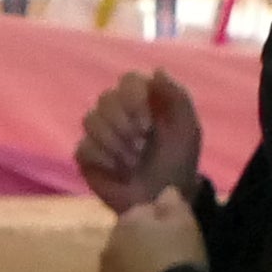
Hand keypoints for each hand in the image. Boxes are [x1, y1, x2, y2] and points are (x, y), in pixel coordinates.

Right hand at [73, 70, 203, 209]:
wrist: (164, 199)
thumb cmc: (178, 162)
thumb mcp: (187, 129)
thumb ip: (177, 96)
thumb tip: (156, 71)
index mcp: (143, 100)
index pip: (128, 80)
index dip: (134, 99)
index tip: (148, 124)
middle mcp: (118, 111)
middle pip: (106, 99)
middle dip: (125, 126)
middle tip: (142, 147)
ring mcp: (100, 133)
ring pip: (91, 120)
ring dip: (116, 145)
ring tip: (133, 163)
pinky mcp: (87, 156)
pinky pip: (83, 147)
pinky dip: (103, 160)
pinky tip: (118, 171)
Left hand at [95, 188, 206, 271]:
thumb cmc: (178, 258)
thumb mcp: (184, 222)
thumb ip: (172, 201)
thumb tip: (164, 191)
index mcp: (127, 221)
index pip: (142, 213)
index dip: (160, 223)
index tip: (176, 234)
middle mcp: (108, 247)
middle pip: (127, 241)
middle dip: (142, 246)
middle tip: (168, 259)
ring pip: (121, 268)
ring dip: (135, 271)